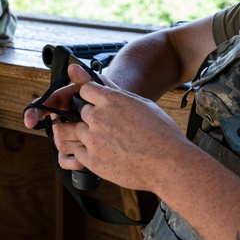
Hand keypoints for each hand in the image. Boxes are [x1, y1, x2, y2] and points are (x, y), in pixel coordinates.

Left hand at [53, 63, 190, 192]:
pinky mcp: (92, 161)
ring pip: (71, 131)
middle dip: (88, 117)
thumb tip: (95, 74)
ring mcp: (93, 140)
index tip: (99, 105)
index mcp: (110, 100)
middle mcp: (97, 117)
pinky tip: (101, 154)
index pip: (84, 90)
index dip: (91, 97)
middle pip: (78, 110)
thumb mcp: (140, 103)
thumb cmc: (160, 132)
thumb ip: (114, 90)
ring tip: (99, 140)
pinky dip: (85, 153)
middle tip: (105, 127)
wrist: (168, 164)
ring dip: (81, 133)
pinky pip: (76, 153)